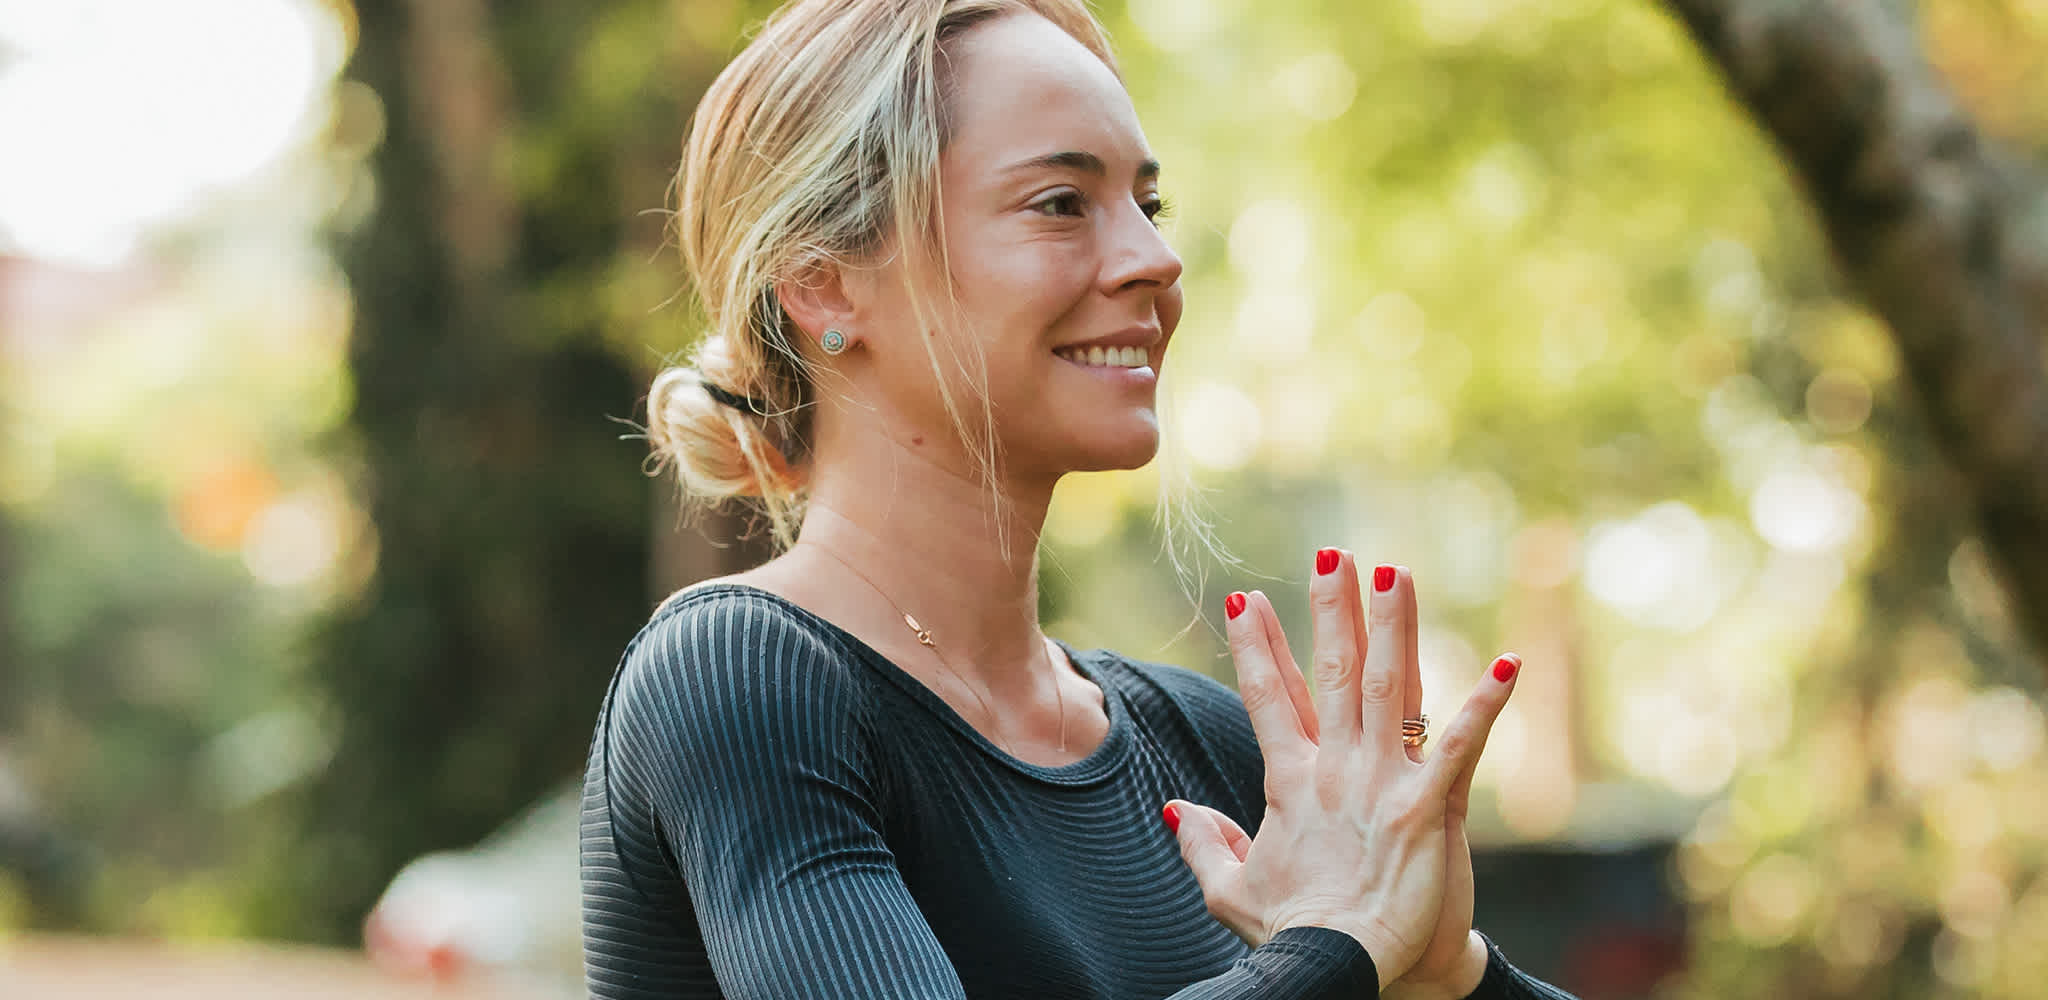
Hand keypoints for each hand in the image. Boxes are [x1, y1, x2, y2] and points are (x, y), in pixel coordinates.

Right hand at [1164, 552, 1518, 984]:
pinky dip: (1485, 705)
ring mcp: (1381, 786)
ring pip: (1387, 689)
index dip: (1257, 649)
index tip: (1246, 599)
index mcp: (1291, 785)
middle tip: (1332, 553)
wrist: (1343, 973)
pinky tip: (1510, 665)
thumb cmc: (1296, 936)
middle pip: (1329, 674)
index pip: (1268, 700)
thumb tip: (1178, 810)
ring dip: (1392, 628)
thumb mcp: (1233, 892)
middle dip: (1331, 609)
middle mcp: (1334, 772)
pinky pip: (1458, 746)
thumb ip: (1204, 845)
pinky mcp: (1426, 810)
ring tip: (1396, 572)